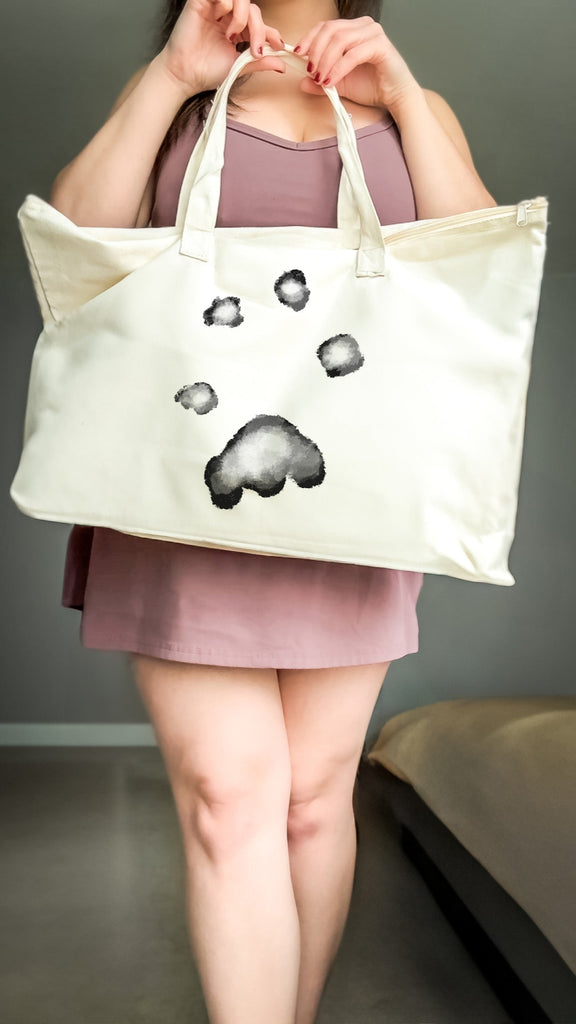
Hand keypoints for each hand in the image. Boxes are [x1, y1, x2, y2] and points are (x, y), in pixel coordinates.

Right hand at [158, 0, 285, 95]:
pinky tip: (220, 22)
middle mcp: (227, 16)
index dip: (271, 32)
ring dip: (243, 16)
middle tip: (255, 50)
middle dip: (259, 30)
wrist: (186, 76)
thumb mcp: (240, 67)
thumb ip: (260, 62)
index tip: (278, 45)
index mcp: (236, 28)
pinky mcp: (202, 2)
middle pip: (254, 10)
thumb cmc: (207, 71)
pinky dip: (227, 5)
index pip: (258, 22)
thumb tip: (282, 65)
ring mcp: (215, 8)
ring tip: (232, 36)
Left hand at [294, 16, 420, 112]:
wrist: (395, 97)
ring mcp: (373, 33)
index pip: (325, 26)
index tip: (297, 54)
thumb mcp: (339, 84)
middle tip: (310, 71)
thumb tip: (301, 82)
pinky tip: (331, 81)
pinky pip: (353, 54)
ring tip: (320, 79)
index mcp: (353, 29)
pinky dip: (338, 68)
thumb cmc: (371, 87)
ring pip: (340, 40)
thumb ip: (320, 81)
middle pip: (330, 30)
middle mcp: (363, 26)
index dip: (309, 38)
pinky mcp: (381, 45)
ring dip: (325, 61)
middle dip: (316, 51)